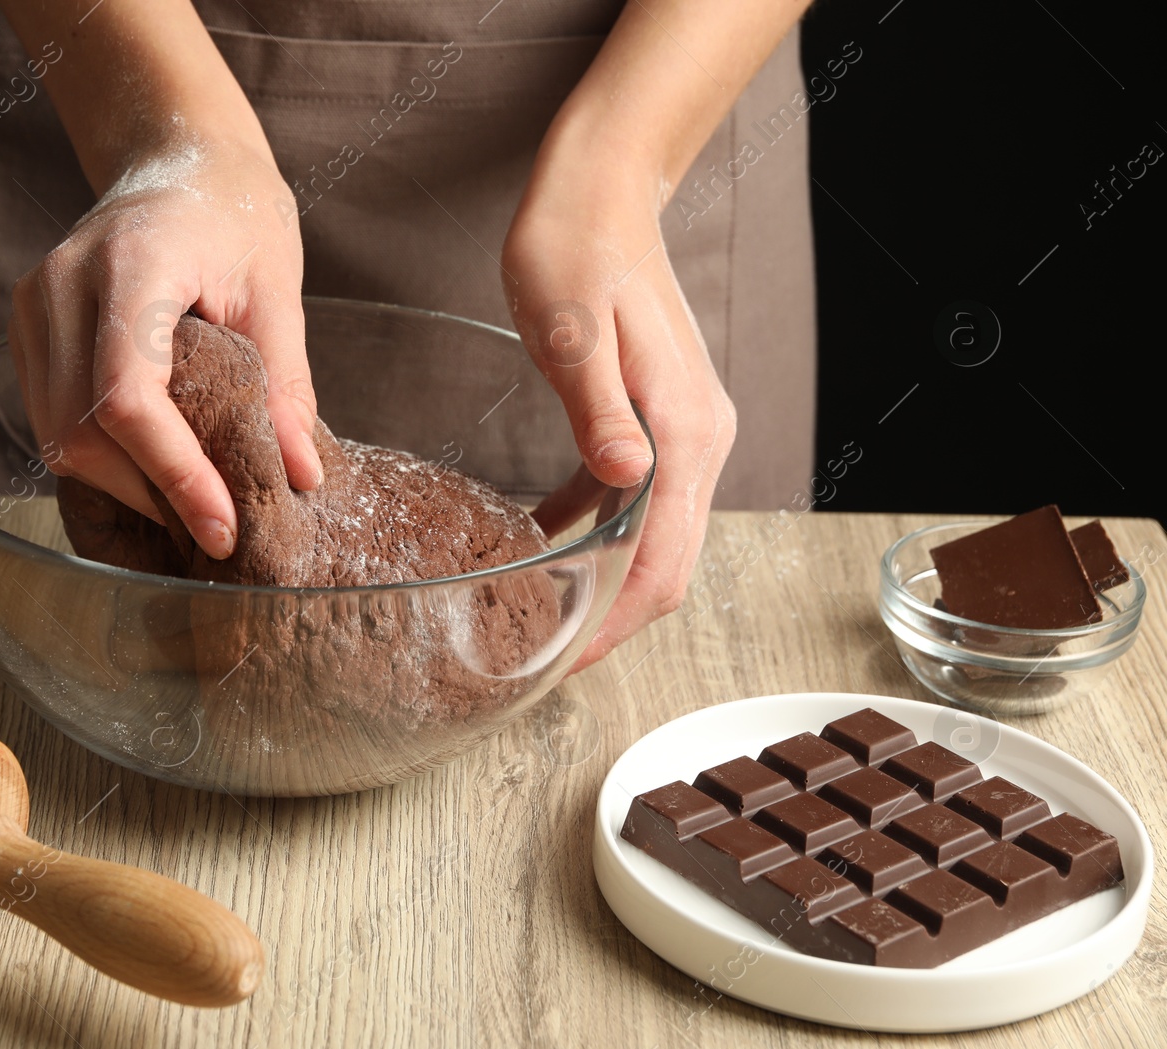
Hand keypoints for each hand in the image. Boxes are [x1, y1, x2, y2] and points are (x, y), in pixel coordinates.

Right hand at [9, 134, 319, 558]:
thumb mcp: (277, 290)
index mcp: (130, 263)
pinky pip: (50, 416)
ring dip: (124, 484)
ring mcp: (34, 305)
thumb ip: (286, 383)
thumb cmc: (235, 214)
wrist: (176, 157)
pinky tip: (152, 468)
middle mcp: (63, 284)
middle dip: (151, 493)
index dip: (172, 475)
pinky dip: (101, 457)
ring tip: (189, 503)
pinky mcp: (27, 327)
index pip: (128, 397)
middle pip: (83, 430)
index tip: (222, 528)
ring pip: (57, 435)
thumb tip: (301, 476)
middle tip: (218, 528)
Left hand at [503, 117, 735, 670]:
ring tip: (544, 610)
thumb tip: (625, 481)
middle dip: (616, 619)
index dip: (618, 623)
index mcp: (685, 430)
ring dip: (608, 579)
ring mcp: (686, 429)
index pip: (663, 560)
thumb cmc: (575, 248)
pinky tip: (551, 540)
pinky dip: (601, 532)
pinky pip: (639, 499)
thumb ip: (598, 409)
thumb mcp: (570, 329)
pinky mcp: (661, 417)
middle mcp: (701, 439)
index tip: (565, 662)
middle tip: (548, 653)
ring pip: (657, 536)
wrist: (603, 190)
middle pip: (670, 563)